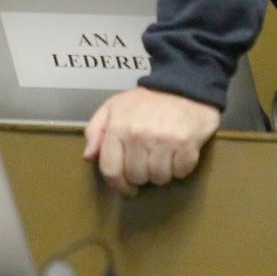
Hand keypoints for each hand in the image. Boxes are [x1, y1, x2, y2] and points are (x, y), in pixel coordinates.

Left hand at [82, 88, 220, 196]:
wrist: (183, 87)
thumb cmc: (146, 102)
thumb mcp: (113, 108)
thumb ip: (96, 130)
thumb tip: (89, 157)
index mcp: (118, 127)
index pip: (111, 169)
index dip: (117, 185)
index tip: (126, 188)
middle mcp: (139, 135)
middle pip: (136, 177)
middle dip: (141, 175)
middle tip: (146, 163)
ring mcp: (164, 140)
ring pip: (159, 178)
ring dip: (161, 173)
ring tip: (162, 157)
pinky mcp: (187, 144)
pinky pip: (181, 173)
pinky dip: (180, 168)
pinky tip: (177, 154)